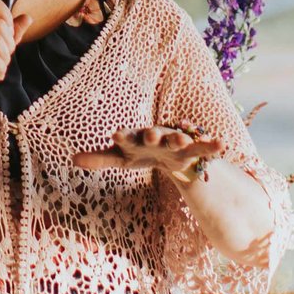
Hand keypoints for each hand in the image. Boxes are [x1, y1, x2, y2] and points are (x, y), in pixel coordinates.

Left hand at [74, 125, 226, 183]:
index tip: (115, 135)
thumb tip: (72, 159)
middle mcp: (156, 136)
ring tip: (184, 137)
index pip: (128, 137)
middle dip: (153, 134)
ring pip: (178, 138)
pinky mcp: (192, 150)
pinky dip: (211, 145)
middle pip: (154, 134)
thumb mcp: (121, 158)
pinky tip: (221, 145)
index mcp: (137, 138)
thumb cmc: (141, 152)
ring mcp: (175, 141)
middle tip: (150, 134)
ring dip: (181, 137)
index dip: (123, 137)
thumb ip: (99, 159)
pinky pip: (202, 147)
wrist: (167, 151)